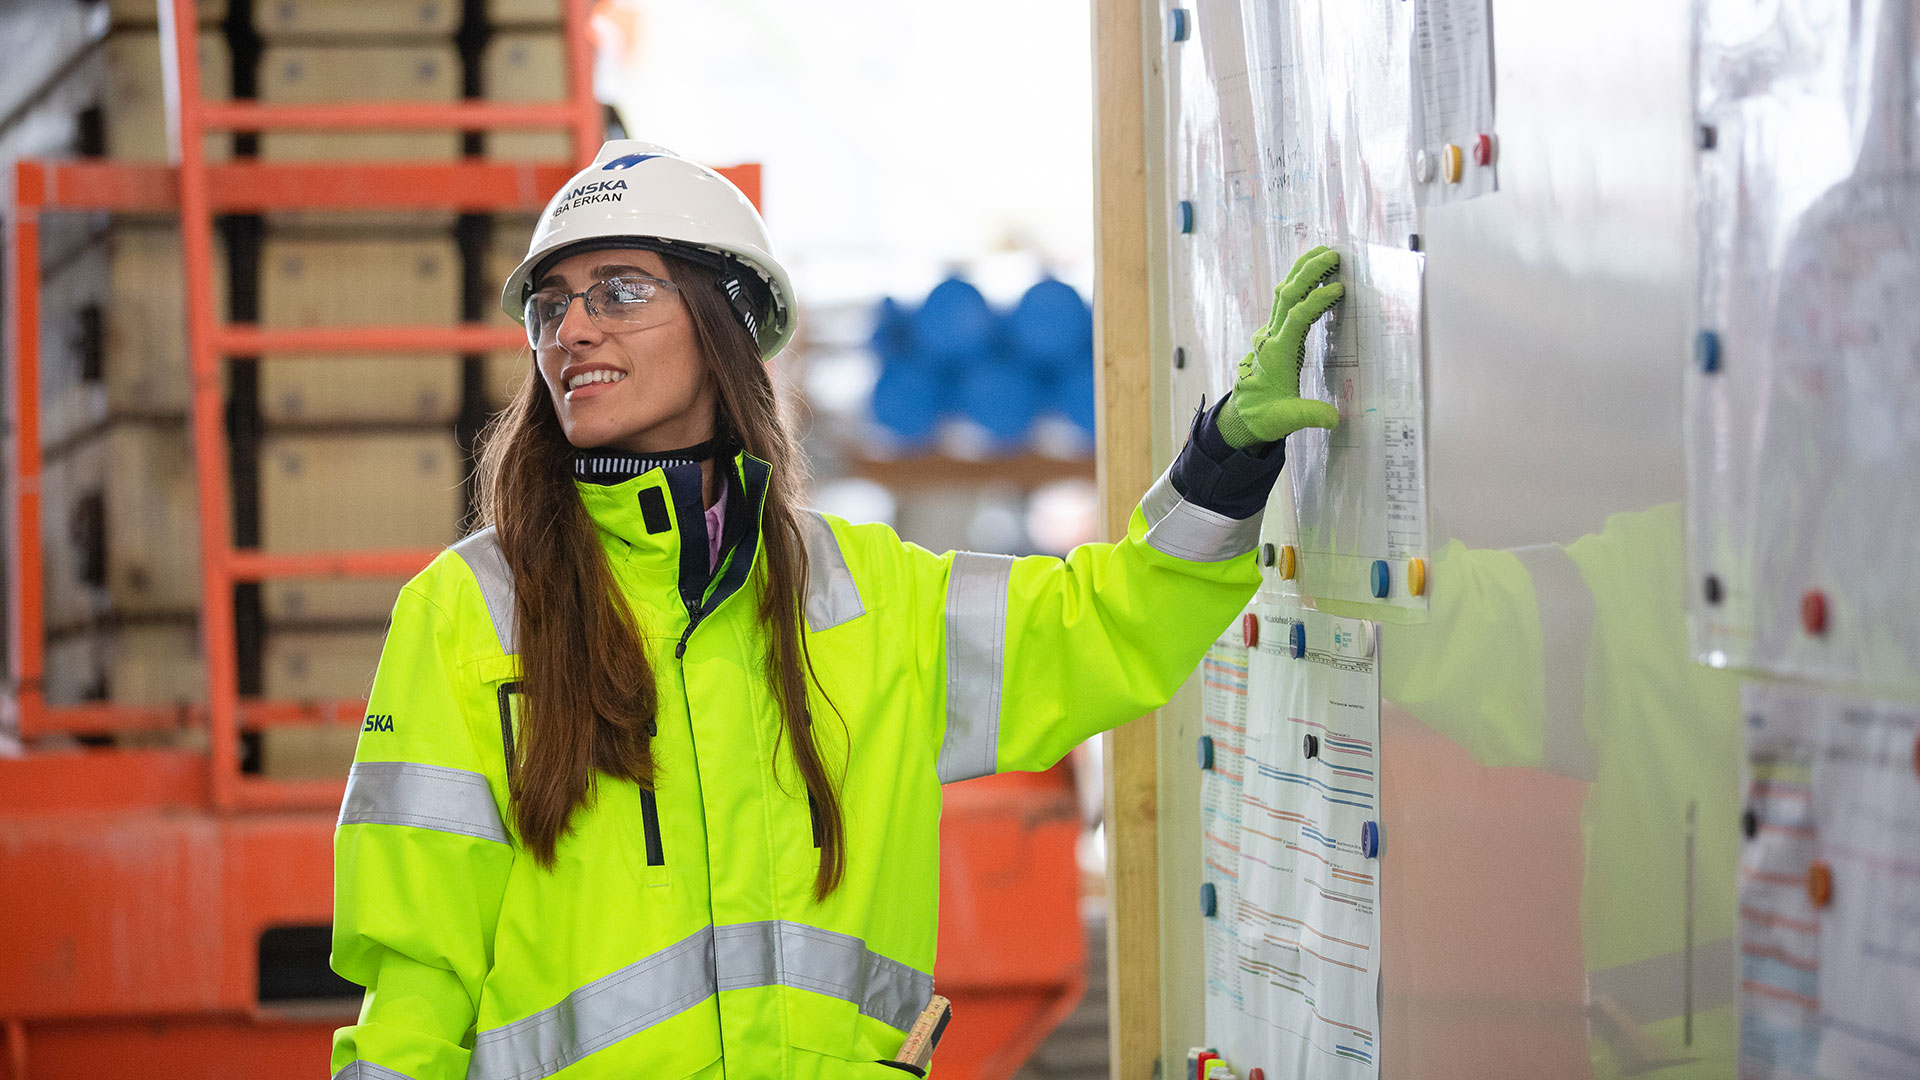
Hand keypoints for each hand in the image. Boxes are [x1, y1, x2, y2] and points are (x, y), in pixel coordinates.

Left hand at [1217, 246, 1344, 447]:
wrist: (1243, 415)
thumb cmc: (1264, 416)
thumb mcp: (1286, 419)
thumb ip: (1310, 415)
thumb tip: (1335, 418)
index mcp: (1276, 354)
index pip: (1296, 318)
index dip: (1316, 301)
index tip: (1339, 289)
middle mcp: (1270, 337)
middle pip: (1287, 295)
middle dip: (1308, 272)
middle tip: (1332, 254)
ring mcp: (1270, 333)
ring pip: (1284, 293)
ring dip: (1302, 271)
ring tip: (1325, 253)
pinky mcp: (1274, 334)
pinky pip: (1286, 302)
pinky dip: (1301, 285)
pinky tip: (1316, 275)